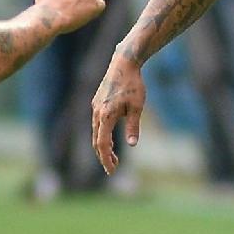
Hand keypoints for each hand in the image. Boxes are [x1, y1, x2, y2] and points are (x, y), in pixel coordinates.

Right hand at [91, 52, 145, 174]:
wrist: (124, 63)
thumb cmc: (133, 85)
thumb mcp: (137, 107)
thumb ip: (133, 127)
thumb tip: (133, 144)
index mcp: (106, 115)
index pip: (102, 144)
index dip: (106, 159)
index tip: (112, 170)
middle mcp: (97, 112)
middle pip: (96, 140)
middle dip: (104, 155)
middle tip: (114, 167)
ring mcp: (95, 107)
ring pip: (95, 132)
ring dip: (103, 145)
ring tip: (114, 156)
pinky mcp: (97, 102)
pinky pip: (97, 123)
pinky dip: (102, 134)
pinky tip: (110, 138)